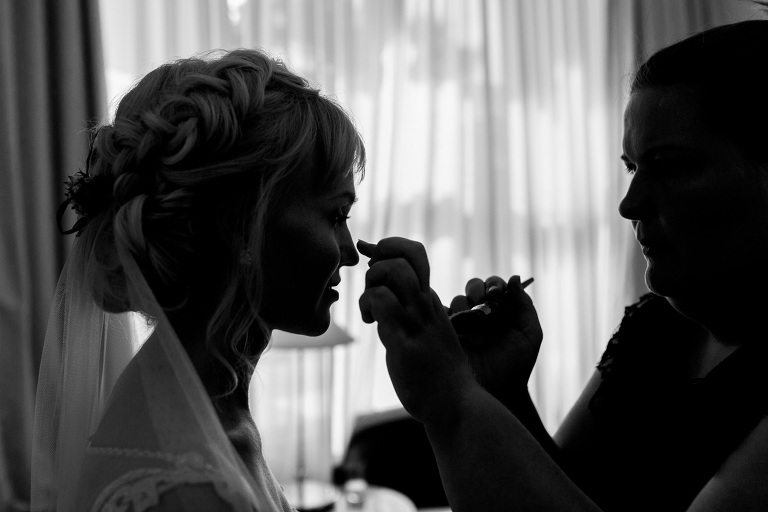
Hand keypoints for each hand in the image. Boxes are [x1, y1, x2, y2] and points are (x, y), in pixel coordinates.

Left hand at [357, 237, 478, 423]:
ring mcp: (417, 320)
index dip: (389, 250)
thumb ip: (407, 315)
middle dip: (376, 265)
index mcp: (431, 301)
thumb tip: (381, 300)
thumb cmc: (436, 375)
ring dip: (371, 283)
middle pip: (403, 255)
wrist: (455, 404)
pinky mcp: (404, 339)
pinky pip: (380, 300)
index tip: (375, 270)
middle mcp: (426, 304)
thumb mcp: (424, 334)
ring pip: (391, 271)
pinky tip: (370, 322)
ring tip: (370, 310)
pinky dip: (367, 304)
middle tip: (372, 292)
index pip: (413, 254)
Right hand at [448, 275, 542, 400]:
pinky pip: (440, 314)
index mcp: (502, 309)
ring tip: (472, 327)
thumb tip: (514, 278)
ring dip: (464, 307)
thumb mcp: (529, 335)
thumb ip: (525, 306)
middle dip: (476, 290)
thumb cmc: (515, 366)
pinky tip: (455, 328)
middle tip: (480, 303)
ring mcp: (463, 322)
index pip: (495, 285)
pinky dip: (444, 315)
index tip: (496, 293)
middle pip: (474, 286)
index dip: (494, 284)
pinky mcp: (446, 332)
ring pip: (457, 299)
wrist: (495, 392)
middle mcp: (481, 313)